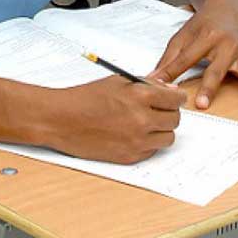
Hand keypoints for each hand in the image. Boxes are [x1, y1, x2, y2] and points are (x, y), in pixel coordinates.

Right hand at [47, 77, 183, 163]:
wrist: (61, 119)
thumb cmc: (85, 98)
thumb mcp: (117, 81)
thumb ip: (147, 84)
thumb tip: (171, 90)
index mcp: (139, 95)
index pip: (175, 99)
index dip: (176, 97)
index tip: (174, 98)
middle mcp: (141, 119)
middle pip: (175, 119)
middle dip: (169, 113)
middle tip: (158, 109)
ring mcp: (136, 140)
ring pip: (168, 138)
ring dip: (161, 130)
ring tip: (145, 123)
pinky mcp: (130, 156)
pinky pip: (152, 150)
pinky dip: (148, 142)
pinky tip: (133, 133)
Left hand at [151, 8, 237, 110]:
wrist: (226, 10)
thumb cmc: (202, 26)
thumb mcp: (181, 36)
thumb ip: (168, 59)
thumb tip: (153, 79)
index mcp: (204, 37)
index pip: (185, 59)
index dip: (172, 73)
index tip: (162, 88)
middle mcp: (225, 44)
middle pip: (217, 68)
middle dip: (210, 87)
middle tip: (204, 104)